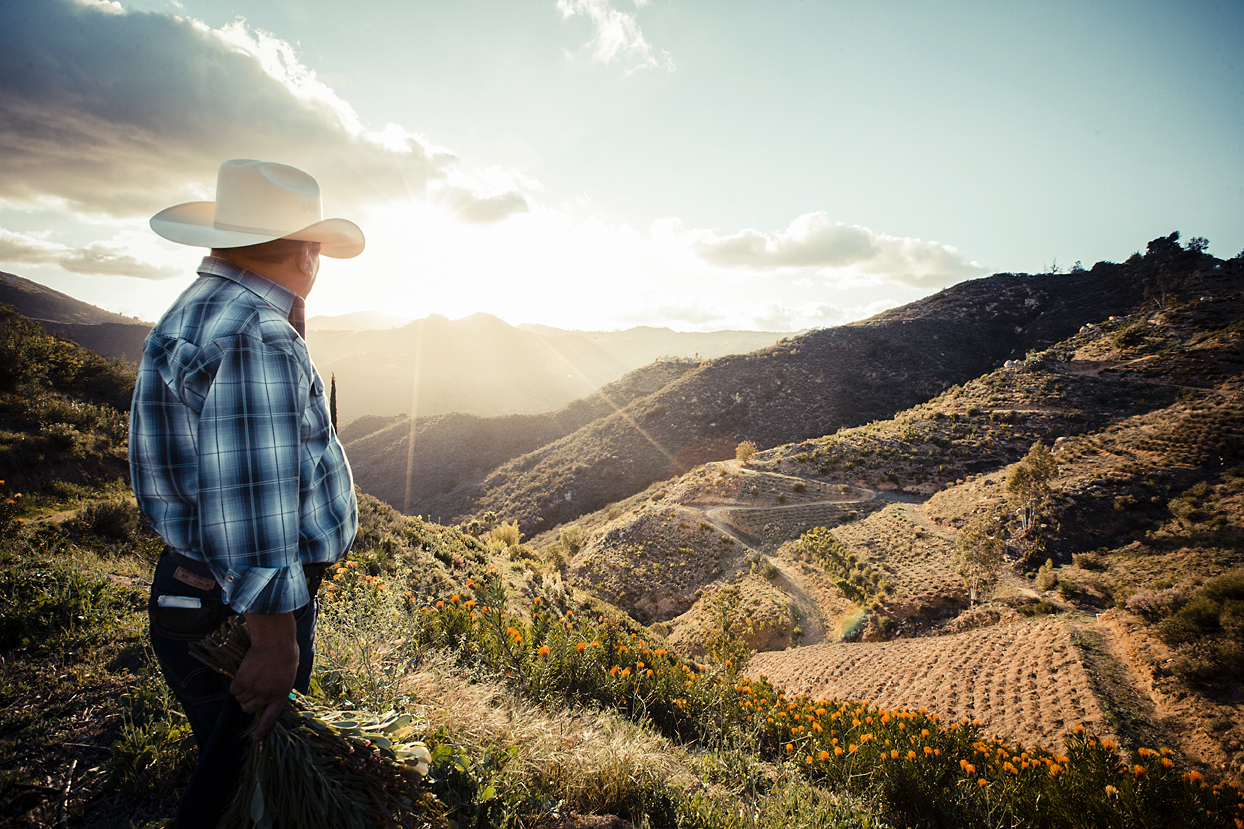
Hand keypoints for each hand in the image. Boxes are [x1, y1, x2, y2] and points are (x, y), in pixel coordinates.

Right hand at [231, 611, 298, 739]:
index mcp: (280, 696)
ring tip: (251, 676)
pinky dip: (236, 683)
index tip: (255, 739)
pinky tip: (244, 673)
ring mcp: (253, 690)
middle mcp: (265, 696)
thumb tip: (269, 696)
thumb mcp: (288, 675)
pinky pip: (234, 689)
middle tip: (252, 688)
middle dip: (248, 701)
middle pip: (248, 708)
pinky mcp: (241, 681)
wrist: (275, 642)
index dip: (262, 731)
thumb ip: (278, 688)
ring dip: (242, 691)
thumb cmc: (286, 655)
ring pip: (240, 699)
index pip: (270, 719)